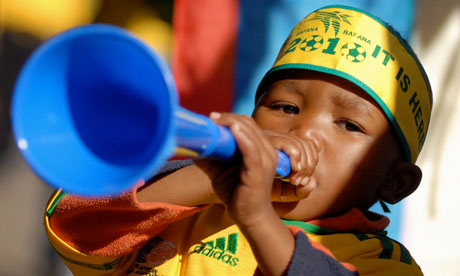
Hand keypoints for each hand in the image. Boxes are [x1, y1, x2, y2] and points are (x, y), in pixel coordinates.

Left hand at [208, 112, 319, 227]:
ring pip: (250, 132)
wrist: (250, 218)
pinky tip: (232, 130)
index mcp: (260, 149)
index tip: (212, 118)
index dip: (230, 118)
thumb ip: (210, 160)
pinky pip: (251, 150)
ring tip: (215, 121)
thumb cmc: (237, 194)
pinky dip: (242, 138)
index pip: (247, 124)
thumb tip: (193, 148)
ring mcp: (265, 161)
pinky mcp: (259, 171)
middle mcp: (267, 151)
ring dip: (231, 123)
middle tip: (210, 118)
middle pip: (248, 124)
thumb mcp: (220, 173)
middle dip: (228, 118)